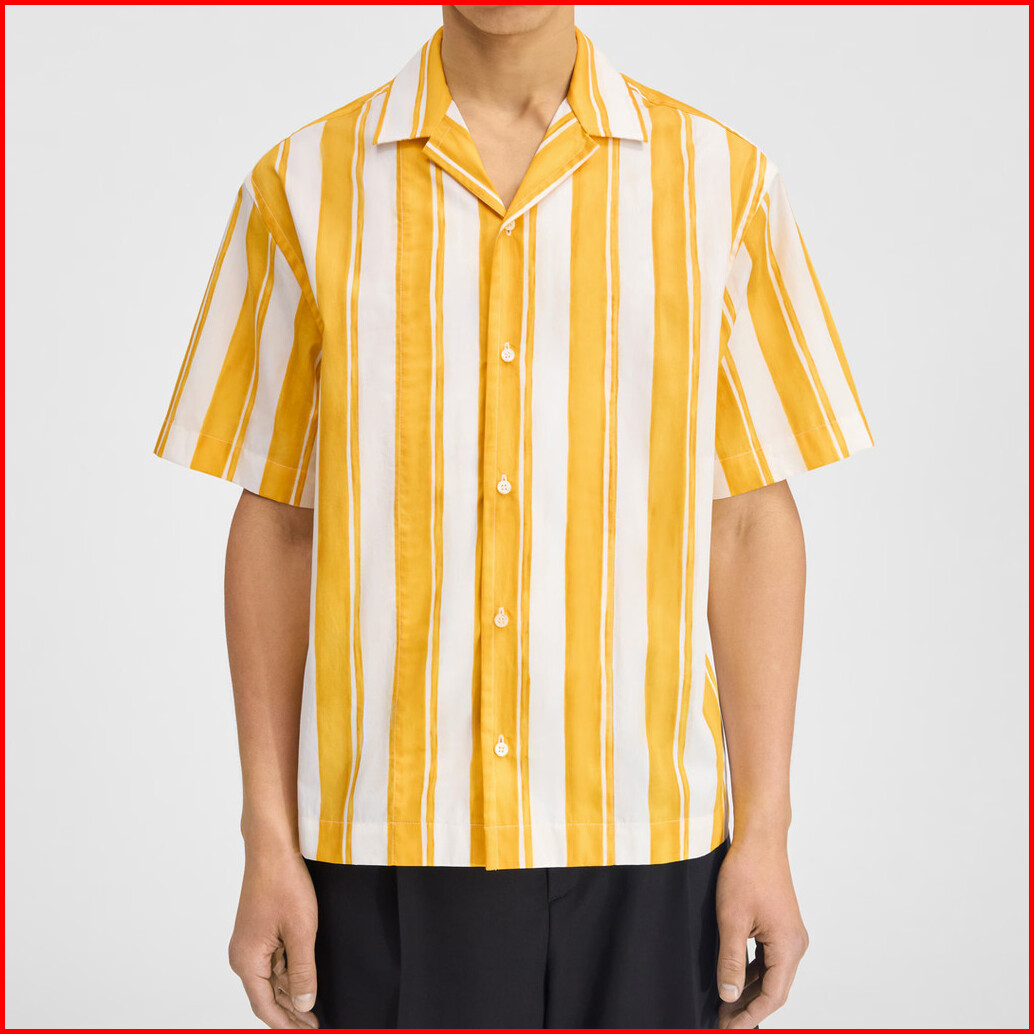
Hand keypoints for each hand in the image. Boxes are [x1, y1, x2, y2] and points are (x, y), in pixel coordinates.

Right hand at [228, 850, 320, 1028]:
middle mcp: (243, 955)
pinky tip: (306, 980)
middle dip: (291, 1011)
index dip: (286, 1024)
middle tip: (316, 1024)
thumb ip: (303, 971)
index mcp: (247, 960)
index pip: (265, 1006)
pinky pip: (273, 961)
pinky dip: (289, 973)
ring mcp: (250, 943)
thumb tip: (304, 1005)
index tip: (307, 1033)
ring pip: (272, 978)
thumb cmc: (284, 883)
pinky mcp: (259, 931)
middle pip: (267, 995)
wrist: (272, 848)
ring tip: (314, 1009)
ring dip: (292, 993)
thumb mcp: (302, 931)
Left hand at [714, 836, 808, 1028]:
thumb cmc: (747, 873)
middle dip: (747, 1006)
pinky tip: (733, 979)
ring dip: (748, 990)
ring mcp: (789, 935)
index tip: (727, 1028)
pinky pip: (768, 958)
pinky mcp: (780, 926)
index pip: (771, 996)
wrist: (759, 840)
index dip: (749, 1015)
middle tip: (721, 1021)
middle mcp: (795, 944)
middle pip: (773, 989)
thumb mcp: (731, 920)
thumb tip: (729, 996)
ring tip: (723, 1005)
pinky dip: (751, 972)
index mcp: (788, 947)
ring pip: (770, 975)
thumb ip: (731, 961)